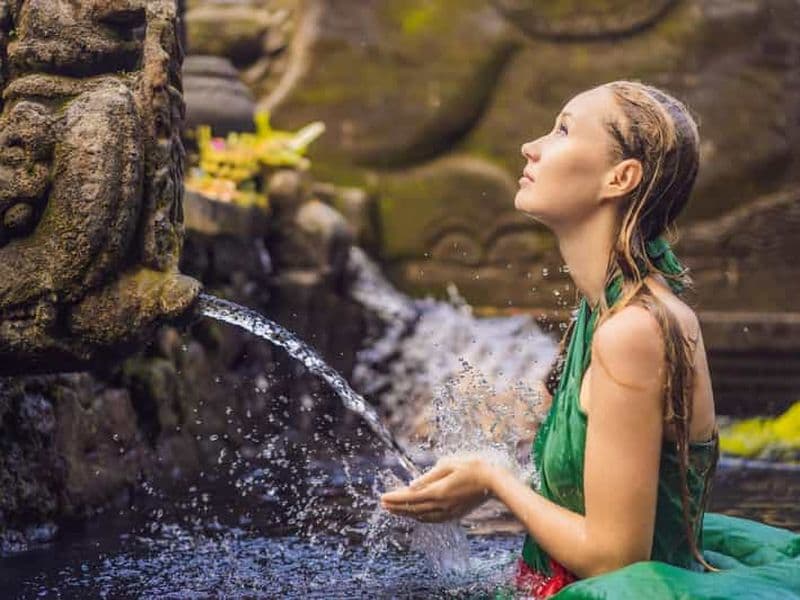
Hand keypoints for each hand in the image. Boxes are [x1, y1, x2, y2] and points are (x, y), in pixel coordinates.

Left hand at [380, 454, 496, 522]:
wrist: (494, 481)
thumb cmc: (471, 467)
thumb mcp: (447, 464)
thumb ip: (428, 476)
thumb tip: (412, 486)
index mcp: (438, 492)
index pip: (410, 498)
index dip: (394, 499)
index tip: (382, 498)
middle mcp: (441, 506)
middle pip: (413, 509)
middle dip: (396, 507)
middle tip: (383, 504)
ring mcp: (449, 512)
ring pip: (422, 516)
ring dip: (407, 513)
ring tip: (395, 510)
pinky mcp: (455, 514)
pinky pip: (433, 519)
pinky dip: (420, 517)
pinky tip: (416, 514)